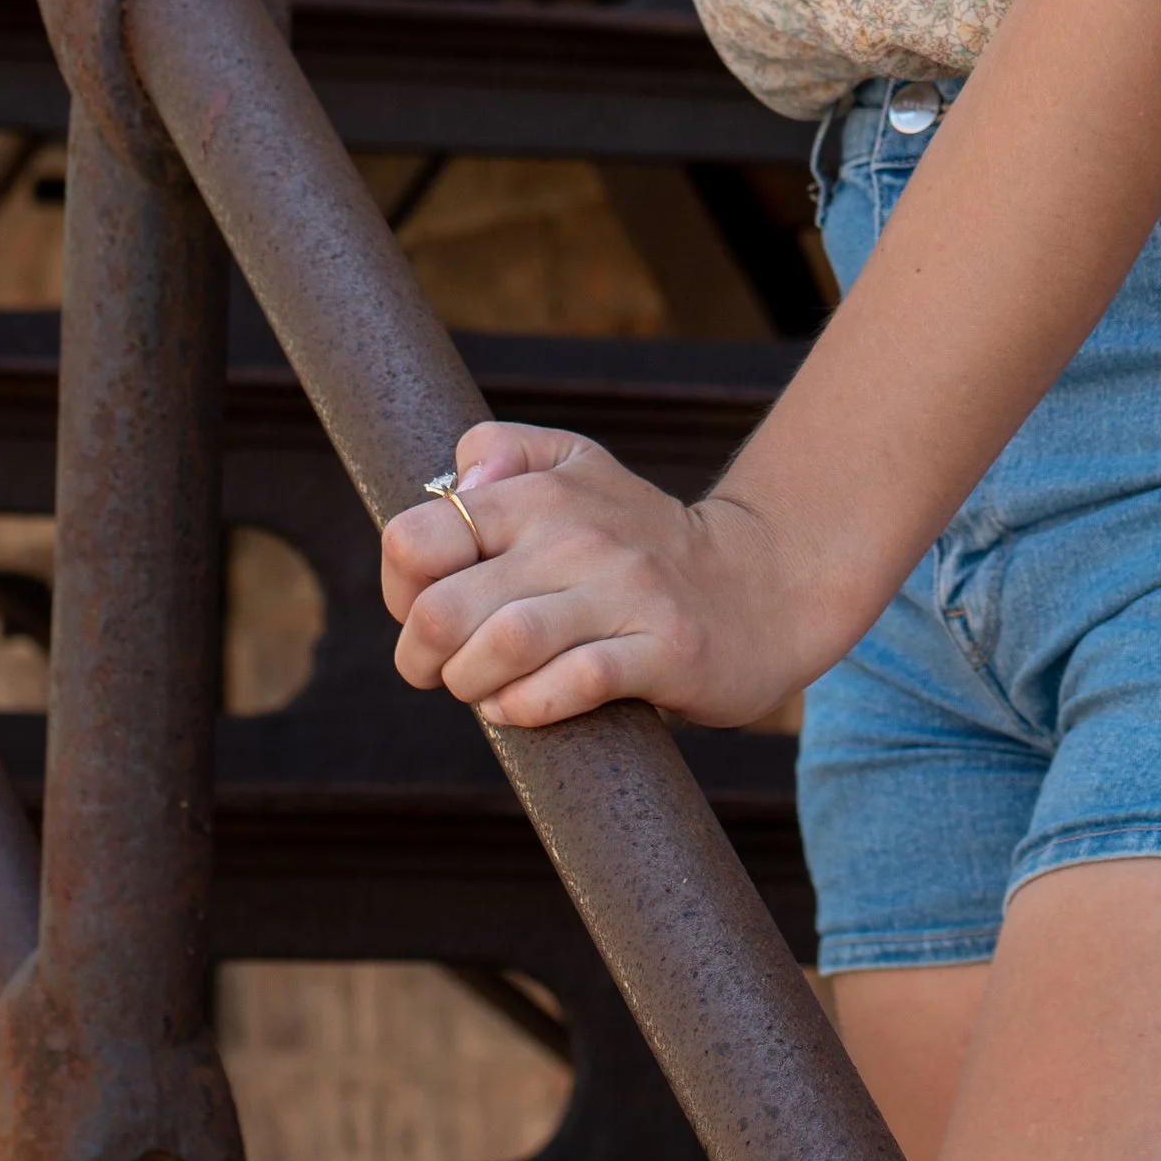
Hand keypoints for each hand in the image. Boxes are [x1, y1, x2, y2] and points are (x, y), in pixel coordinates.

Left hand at [379, 422, 821, 731]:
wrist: (761, 585)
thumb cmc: (640, 541)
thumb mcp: (576, 470)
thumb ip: (503, 454)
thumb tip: (458, 485)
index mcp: (543, 489)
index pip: (417, 534)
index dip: (399, 586)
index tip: (422, 607)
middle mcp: (579, 533)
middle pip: (445, 606)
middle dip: (422, 656)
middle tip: (441, 669)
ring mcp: (624, 591)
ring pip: (504, 643)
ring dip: (471, 684)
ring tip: (483, 689)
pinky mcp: (664, 647)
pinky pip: (574, 682)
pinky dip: (530, 706)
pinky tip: (525, 706)